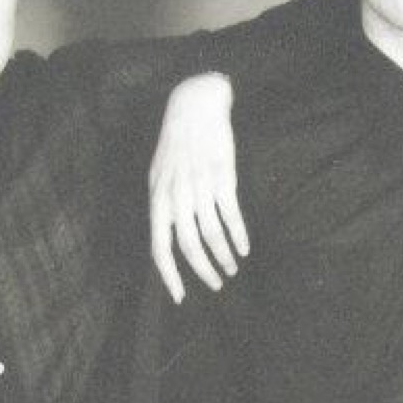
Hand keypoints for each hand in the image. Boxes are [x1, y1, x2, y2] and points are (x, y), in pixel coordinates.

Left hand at [149, 72, 246, 302]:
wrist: (194, 105)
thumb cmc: (177, 143)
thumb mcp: (160, 175)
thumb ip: (164, 206)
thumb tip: (168, 238)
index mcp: (158, 199)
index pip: (159, 247)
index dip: (169, 275)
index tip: (180, 297)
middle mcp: (177, 196)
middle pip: (189, 246)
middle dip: (203, 271)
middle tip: (217, 284)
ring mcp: (199, 187)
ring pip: (212, 234)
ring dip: (224, 255)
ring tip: (233, 267)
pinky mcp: (222, 177)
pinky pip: (230, 216)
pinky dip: (239, 235)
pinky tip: (244, 247)